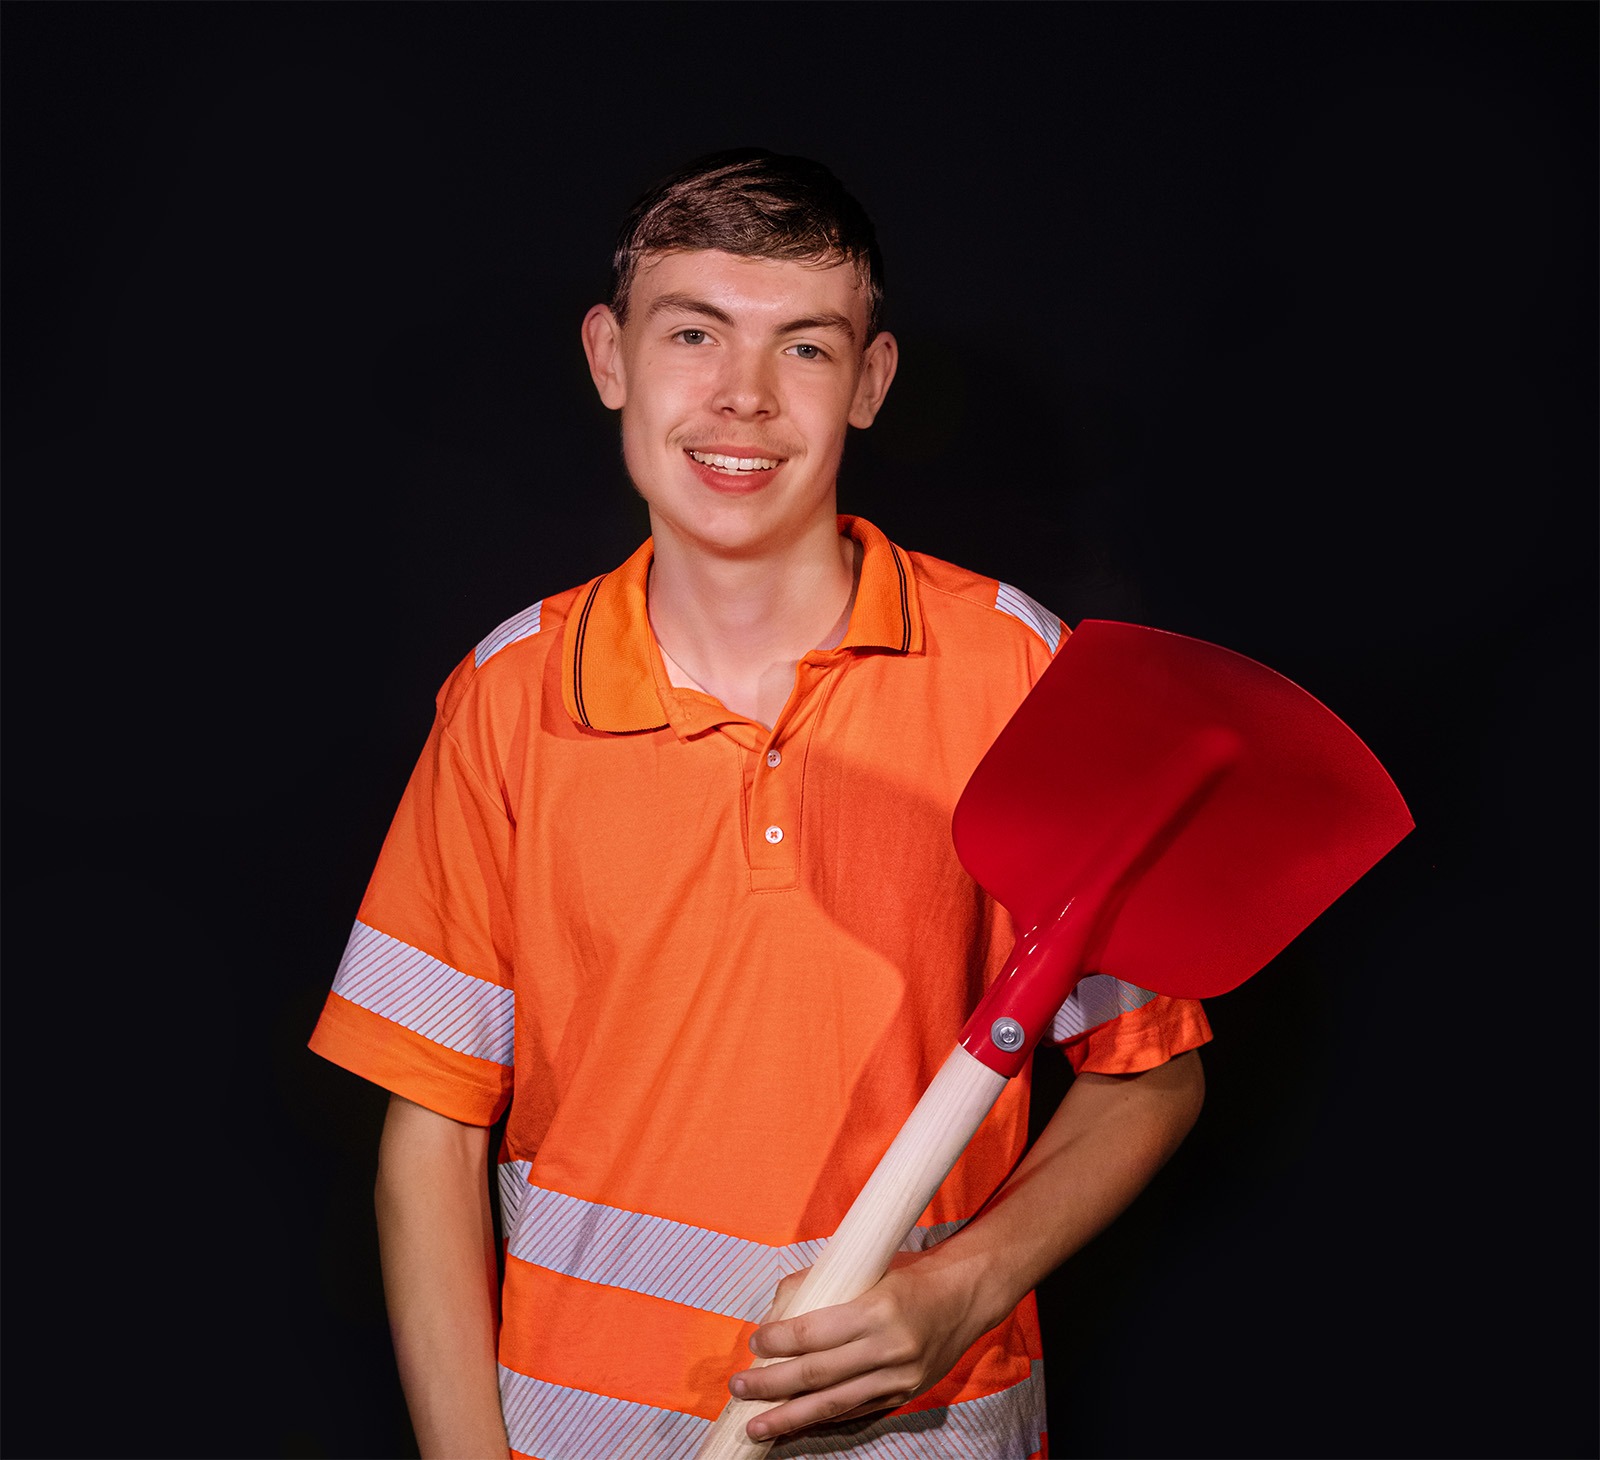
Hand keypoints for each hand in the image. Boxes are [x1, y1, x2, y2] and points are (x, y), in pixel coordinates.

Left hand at [727, 1251, 987, 1441]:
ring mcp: (898, 1378)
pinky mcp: (904, 1395)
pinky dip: (823, 1418)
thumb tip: (778, 1309)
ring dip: (790, 1417)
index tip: (755, 1342)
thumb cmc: (911, 1274)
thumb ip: (822, 1285)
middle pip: (818, 1374)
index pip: (815, 1333)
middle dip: (772, 1384)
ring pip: (834, 1404)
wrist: (966, 1296)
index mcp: (877, 1310)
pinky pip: (855, 1412)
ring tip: (756, 1425)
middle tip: (739, 1386)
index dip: (779, 1341)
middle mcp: (888, 1349)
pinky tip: (796, 1422)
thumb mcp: (868, 1267)